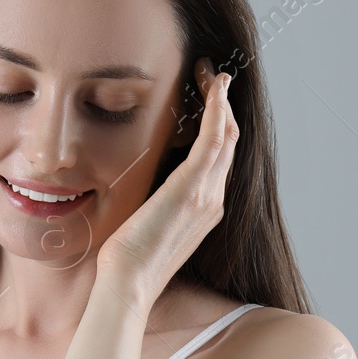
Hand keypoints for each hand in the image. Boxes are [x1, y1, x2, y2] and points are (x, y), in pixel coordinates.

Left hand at [97, 56, 238, 298]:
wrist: (128, 284)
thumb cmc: (127, 263)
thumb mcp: (145, 226)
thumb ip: (153, 204)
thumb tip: (141, 188)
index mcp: (204, 210)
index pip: (220, 159)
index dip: (219, 125)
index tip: (207, 100)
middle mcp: (214, 201)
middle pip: (230, 142)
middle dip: (223, 106)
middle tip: (210, 77)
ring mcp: (207, 194)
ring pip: (227, 134)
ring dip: (221, 99)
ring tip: (210, 74)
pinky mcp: (193, 187)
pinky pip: (215, 137)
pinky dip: (217, 108)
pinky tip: (212, 86)